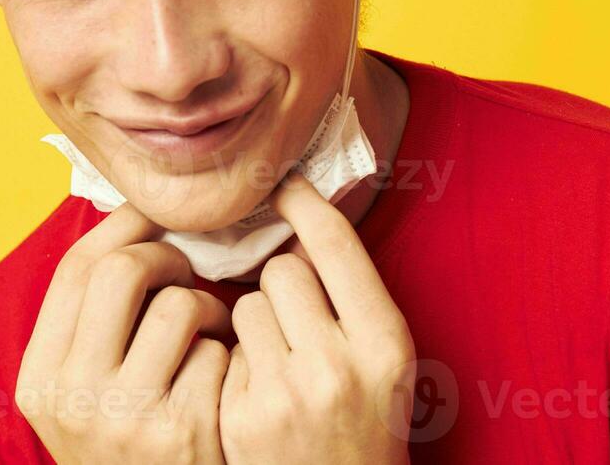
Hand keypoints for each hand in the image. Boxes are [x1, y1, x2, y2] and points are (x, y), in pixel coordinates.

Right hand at [16, 203, 232, 464]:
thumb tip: (132, 219)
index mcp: (40, 377)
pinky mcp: (184, 435)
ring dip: (209, 307)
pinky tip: (224, 380)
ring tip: (209, 333)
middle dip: (169, 256)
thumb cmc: (131, 442)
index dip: (122, 228)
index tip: (154, 218)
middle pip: (123, 271)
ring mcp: (127, 419)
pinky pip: (219, 353)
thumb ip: (92, 322)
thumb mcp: (82, 393)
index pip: (76, 268)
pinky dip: (229, 355)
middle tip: (188, 270)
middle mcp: (72, 396)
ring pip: (180, 305)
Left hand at [220, 171, 416, 464]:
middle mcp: (338, 365)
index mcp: (385, 343)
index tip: (283, 183)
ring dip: (255, 323)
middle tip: (300, 326)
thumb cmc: (365, 427)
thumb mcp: (384, 362)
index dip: (304, 203)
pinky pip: (224, 350)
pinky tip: (257, 396)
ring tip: (280, 365)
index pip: (335, 244)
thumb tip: (299, 219)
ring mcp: (285, 394)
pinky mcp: (241, 417)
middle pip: (284, 269)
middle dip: (284, 287)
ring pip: (245, 305)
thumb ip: (352, 297)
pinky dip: (234, 364)